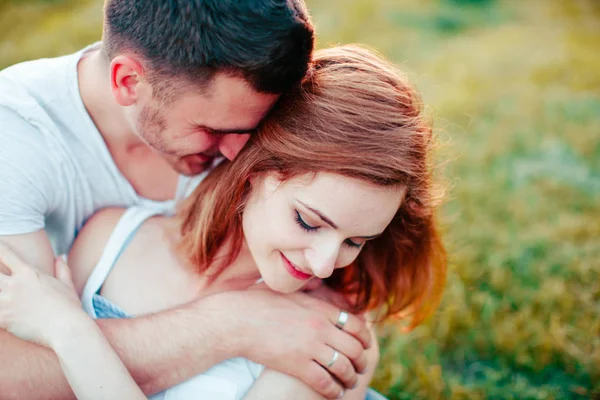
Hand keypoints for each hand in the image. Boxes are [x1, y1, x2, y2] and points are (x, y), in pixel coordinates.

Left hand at [0, 244, 85, 347]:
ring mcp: (7, 301)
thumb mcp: (67, 285)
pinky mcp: (3, 318)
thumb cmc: (69, 308)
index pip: (4, 253)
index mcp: (28, 273)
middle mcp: (14, 284)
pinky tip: (1, 316)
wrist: (68, 328)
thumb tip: (61, 257)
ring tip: (1, 298)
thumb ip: (62, 269)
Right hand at [211, 289, 371, 398]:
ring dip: (350, 378)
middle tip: (361, 368)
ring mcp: (310, 346)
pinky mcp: (297, 364)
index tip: (366, 346)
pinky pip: (325, 382)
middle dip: (361, 361)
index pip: (356, 324)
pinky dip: (333, 390)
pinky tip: (334, 393)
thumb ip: (308, 289)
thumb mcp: (289, 290)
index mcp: (321, 308)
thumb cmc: (259, 303)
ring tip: (350, 383)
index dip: (365, 338)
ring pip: (343, 367)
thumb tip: (318, 282)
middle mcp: (320, 327)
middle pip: (355, 348)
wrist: (238, 319)